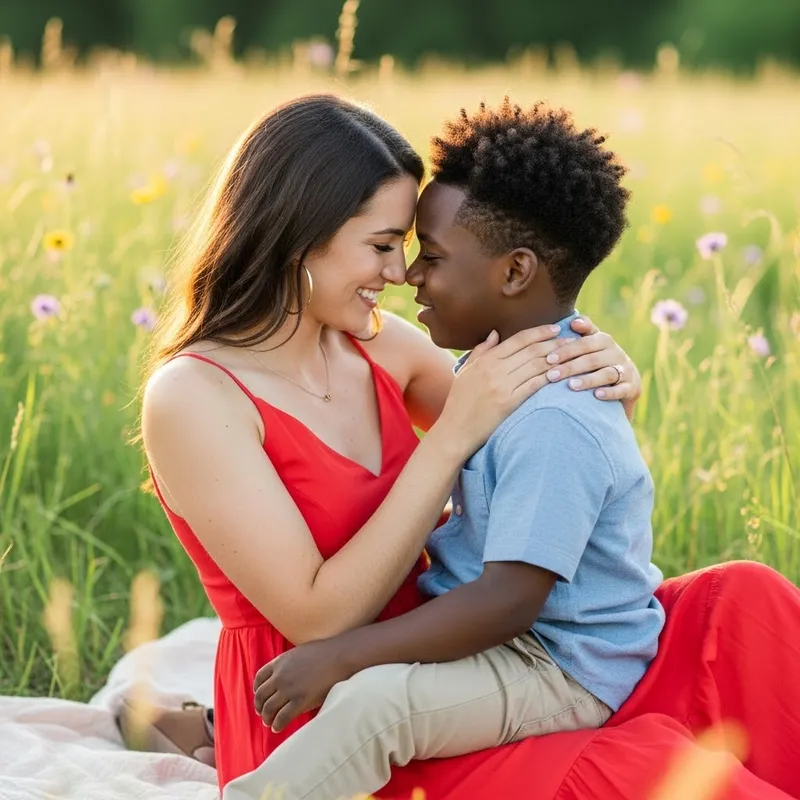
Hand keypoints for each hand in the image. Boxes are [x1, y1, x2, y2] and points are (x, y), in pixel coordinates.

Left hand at [253, 639, 350, 732]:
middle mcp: (280, 676)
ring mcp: (289, 689)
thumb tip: (284, 673)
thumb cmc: (323, 653)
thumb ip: (287, 663)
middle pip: (261, 696)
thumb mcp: (298, 652)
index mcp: (279, 662)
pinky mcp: (300, 701)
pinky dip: (277, 725)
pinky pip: (282, 717)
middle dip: (260, 707)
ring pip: (269, 708)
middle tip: (263, 714)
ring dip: (267, 718)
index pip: (259, 678)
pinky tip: (278, 728)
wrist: (339, 656)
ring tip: (270, 723)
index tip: (260, 697)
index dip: (257, 690)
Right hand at [436, 325, 570, 457]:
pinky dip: (548, 378)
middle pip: (531, 350)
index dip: (539, 332)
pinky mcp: (509, 403)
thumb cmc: (459, 402)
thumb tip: (495, 333)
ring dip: (556, 359)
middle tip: (570, 339)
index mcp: (485, 360)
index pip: (518, 339)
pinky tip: (560, 374)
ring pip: (535, 366)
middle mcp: (494, 370)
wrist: (455, 431)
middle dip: (553, 343)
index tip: (555, 328)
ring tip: (571, 355)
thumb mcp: (465, 372)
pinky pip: (534, 385)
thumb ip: (481, 351)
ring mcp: (502, 386)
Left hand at [543, 316, 641, 418]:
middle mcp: (616, 353)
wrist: (627, 380)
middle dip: (570, 367)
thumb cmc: (599, 359)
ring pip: (606, 374)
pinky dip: (609, 393)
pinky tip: (596, 395)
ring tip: (571, 385)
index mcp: (604, 340)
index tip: (549, 358)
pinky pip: (621, 390)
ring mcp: (625, 370)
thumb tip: (573, 320)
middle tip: (551, 375)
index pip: (583, 343)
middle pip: (592, 359)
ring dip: (588, 380)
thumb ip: (583, 331)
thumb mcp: (591, 344)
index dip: (566, 350)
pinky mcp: (631, 387)